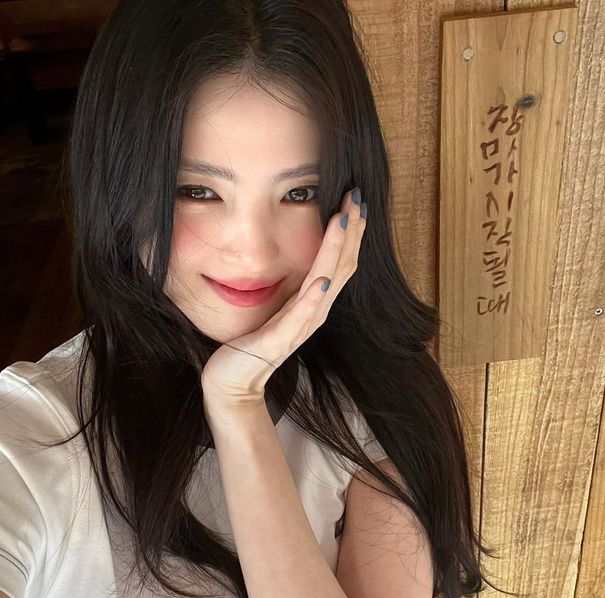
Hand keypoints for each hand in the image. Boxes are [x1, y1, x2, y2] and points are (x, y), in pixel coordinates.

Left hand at [201, 187, 366, 417]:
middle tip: (356, 198)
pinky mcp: (279, 341)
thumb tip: (305, 260)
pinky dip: (313, 298)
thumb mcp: (279, 306)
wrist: (235, 380)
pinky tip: (322, 280)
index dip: (349, 230)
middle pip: (341, 266)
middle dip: (350, 231)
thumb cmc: (255, 342)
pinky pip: (300, 317)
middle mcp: (314, 311)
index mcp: (313, 301)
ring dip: (336, 251)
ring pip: (326, 283)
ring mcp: (300, 326)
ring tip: (343, 222)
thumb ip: (294, 287)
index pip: (339, 260)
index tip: (354, 198)